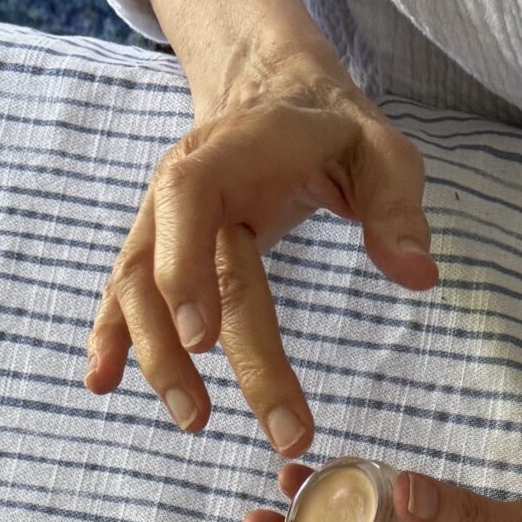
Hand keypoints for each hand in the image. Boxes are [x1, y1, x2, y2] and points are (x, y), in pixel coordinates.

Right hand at [84, 0, 437, 448]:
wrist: (275, 95)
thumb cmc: (336, 136)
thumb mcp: (383, 155)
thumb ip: (398, 210)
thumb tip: (419, 276)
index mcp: (234, 149)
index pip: (190, 197)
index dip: (183, 266)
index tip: (204, 340)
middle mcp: (182, 182)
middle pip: (172, 271)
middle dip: (197, 353)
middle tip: (266, 426)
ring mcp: (161, 217)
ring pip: (135, 288)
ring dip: (155, 358)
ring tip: (196, 422)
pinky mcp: (156, 245)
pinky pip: (121, 291)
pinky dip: (109, 336)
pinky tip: (102, 384)